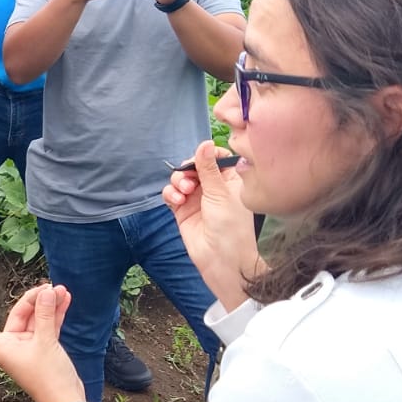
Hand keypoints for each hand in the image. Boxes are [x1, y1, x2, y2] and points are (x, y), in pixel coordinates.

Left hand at [0, 285, 84, 401]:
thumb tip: (45, 293)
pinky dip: (55, 315)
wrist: (67, 401)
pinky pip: (47, 326)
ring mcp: (29, 348)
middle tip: (49, 288)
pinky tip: (64, 300)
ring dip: (48, 305)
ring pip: (36, 320)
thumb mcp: (46, 342)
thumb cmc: (49, 379)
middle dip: (33, 300)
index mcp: (2, 347)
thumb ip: (45, 315)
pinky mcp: (44, 349)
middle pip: (17, 315)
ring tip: (61, 290)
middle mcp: (12, 347)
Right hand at [162, 140, 261, 310]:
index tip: (201, 158)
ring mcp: (196, 199)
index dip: (206, 155)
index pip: (216, 157)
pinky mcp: (183, 210)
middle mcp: (213, 187)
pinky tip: (177, 201)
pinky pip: (171, 194)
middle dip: (188, 169)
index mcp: (230, 180)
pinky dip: (171, 194)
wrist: (221, 259)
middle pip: (194, 166)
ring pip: (180, 179)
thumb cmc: (230, 227)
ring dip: (178, 181)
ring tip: (184, 193)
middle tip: (189, 178)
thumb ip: (208, 168)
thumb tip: (205, 142)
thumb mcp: (220, 192)